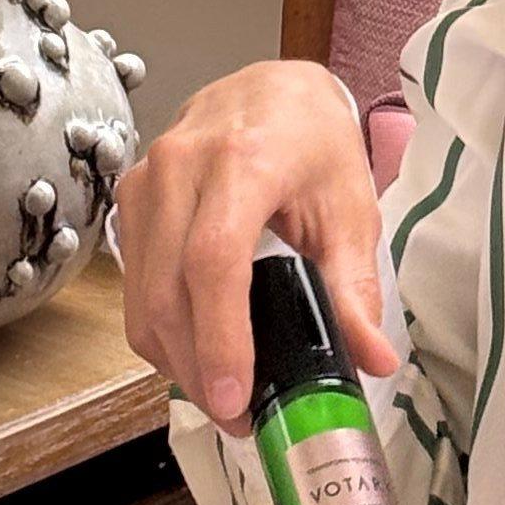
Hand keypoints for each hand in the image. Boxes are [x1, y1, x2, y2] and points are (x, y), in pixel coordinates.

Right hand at [116, 59, 391, 423]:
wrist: (273, 89)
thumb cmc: (313, 140)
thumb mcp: (350, 207)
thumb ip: (355, 288)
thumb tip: (371, 358)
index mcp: (244, 161)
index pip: (214, 262)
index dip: (219, 338)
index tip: (236, 395)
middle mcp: (183, 165)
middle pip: (168, 290)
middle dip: (197, 369)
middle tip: (238, 415)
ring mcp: (148, 179)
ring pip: (141, 296)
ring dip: (174, 358)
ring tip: (221, 392)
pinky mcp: (132, 195)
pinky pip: (133, 281)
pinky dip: (159, 327)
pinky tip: (195, 348)